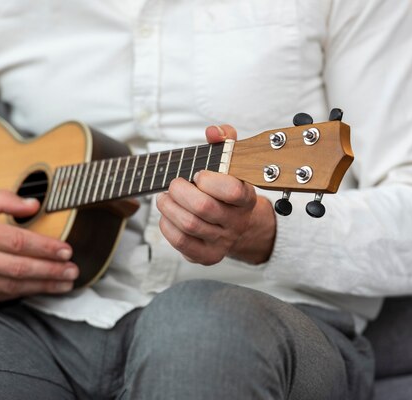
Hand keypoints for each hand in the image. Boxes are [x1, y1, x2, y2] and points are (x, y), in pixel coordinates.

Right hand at [0, 188, 78, 301]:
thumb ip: (3, 199)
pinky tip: (40, 289)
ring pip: (12, 287)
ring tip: (64, 282)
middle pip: (19, 268)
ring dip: (42, 286)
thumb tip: (34, 205)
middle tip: (73, 270)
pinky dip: (22, 294)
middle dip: (51, 271)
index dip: (46, 247)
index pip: (17, 241)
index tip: (67, 249)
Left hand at [156, 125, 276, 264]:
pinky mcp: (207, 255)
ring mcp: (222, 241)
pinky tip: (168, 215)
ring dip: (168, 207)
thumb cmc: (227, 187)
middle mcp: (237, 222)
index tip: (198, 174)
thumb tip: (213, 131)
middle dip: (180, 191)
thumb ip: (224, 139)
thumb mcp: (231, 161)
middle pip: (203, 208)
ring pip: (189, 225)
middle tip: (174, 184)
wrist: (237, 225)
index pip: (233, 191)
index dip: (210, 180)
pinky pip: (181, 242)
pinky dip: (167, 226)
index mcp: (246, 198)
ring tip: (165, 198)